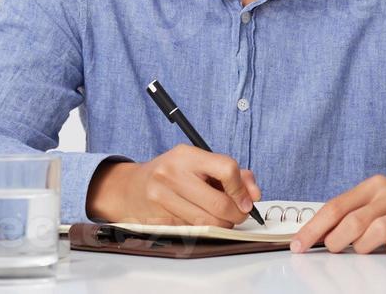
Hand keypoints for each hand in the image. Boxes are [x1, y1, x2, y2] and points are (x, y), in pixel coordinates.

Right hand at [85, 144, 260, 226]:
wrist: (131, 187)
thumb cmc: (172, 173)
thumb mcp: (198, 163)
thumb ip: (231, 174)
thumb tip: (253, 193)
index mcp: (186, 155)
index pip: (226, 169)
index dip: (241, 189)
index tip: (247, 200)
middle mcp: (172, 173)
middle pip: (219, 203)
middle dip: (236, 214)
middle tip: (239, 215)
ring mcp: (162, 197)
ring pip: (207, 222)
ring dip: (223, 225)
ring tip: (222, 219)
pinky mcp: (158, 218)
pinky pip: (193, 230)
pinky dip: (205, 229)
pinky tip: (202, 220)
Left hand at [290, 176, 385, 254]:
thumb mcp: (377, 203)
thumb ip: (351, 215)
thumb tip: (318, 236)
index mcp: (373, 187)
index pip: (336, 206)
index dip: (314, 227)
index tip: (299, 244)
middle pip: (353, 220)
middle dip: (336, 240)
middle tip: (332, 250)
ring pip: (378, 229)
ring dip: (364, 246)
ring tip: (361, 251)